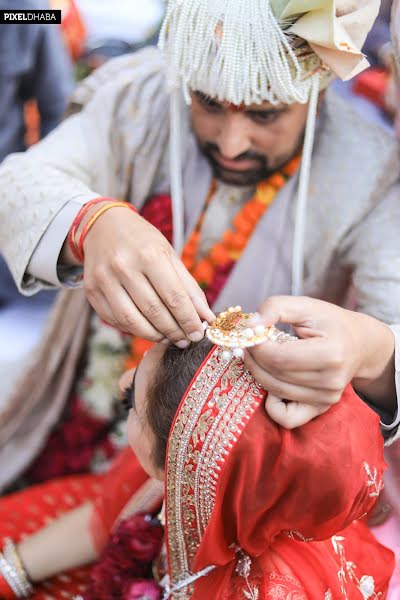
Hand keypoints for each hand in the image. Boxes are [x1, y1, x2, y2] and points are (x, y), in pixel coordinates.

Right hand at [76, 206, 214, 343]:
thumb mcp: (169, 255)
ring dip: (154, 335)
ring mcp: (104, 279)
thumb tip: (206, 316)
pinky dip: (133, 330)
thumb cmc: (142, 241)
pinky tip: (146, 329)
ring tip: (168, 337)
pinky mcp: (91, 291)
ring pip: (132, 321)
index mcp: (149, 254)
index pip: (174, 296)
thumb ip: (189, 287)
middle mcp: (124, 266)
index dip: (188, 319)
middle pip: (154, 311)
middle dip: (173, 331)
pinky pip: (115, 320)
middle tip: (185, 339)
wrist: (103, 226)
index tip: (198, 334)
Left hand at [244, 296, 395, 428]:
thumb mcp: (305, 306)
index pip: (279, 358)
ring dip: (258, 374)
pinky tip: (273, 381)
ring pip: (276, 392)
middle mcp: (331, 381)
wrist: (359, 345)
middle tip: (248, 344)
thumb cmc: (330, 323)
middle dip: (254, 359)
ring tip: (258, 357)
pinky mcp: (321, 408)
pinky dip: (271, 404)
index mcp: (331, 353)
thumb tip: (250, 324)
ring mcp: (327, 398)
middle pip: (275, 376)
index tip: (249, 334)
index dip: (257, 347)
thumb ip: (275, 307)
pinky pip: (286, 418)